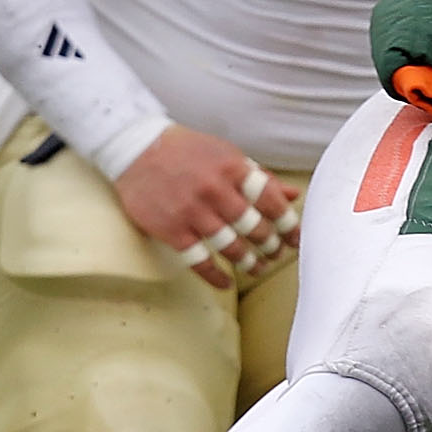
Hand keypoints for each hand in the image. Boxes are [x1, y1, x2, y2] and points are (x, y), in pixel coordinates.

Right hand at [111, 126, 299, 289]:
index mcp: (233, 168)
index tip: (295, 237)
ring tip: (259, 268)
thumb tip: (294, 195)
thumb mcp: (226, 155)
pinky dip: (216, 277)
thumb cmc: (188, 151)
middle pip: (254, 228)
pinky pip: (200, 261)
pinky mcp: (172, 230)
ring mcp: (192, 212)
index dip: (288, 224)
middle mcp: (215, 190)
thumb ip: (260, 176)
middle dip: (271, 245)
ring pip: (231, 247)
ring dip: (249, 262)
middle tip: (277, 254)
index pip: (271, 202)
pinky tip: (228, 283)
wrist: (136, 149)